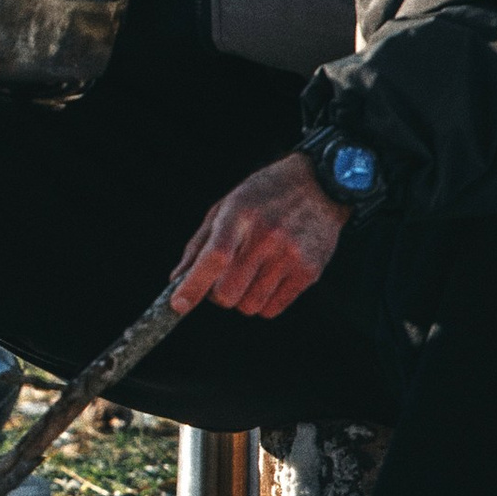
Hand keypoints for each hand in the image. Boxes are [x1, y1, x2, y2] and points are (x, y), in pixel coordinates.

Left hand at [168, 150, 346, 321]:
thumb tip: (176, 280)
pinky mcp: (309, 272)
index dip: (193, 286)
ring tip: (251, 273)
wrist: (320, 186)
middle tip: (223, 279)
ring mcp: (290, 256)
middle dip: (217, 294)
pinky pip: (272, 309)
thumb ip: (199, 244)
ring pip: (249, 306)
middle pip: (228, 293)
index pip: (214, 258)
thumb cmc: (264, 196)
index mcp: (239, 215)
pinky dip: (263, 302)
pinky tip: (268, 278)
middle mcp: (266, 236)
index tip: (178, 304)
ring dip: (242, 298)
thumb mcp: (227, 206)